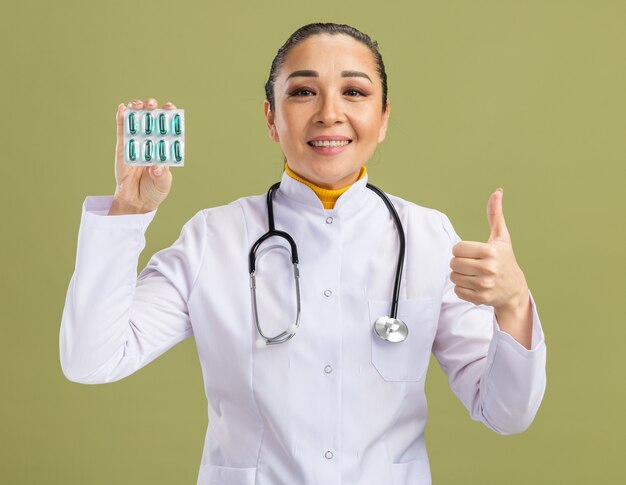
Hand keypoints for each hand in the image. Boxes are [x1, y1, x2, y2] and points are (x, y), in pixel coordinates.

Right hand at [110, 98, 175, 214]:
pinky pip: (121, 132)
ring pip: (136, 123)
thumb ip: (161, 175)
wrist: (137, 202)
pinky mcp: (122, 149)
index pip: (168, 128)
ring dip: (136, 110)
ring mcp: (136, 144)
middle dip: (152, 109)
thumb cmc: (154, 190)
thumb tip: (156, 166)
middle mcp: (150, 143)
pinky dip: (121, 120)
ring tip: (138, 103)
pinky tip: (122, 108)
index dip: (169, 116)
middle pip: (151, 121)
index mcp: (164, 148)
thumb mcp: (163, 184)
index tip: (170, 108)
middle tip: (152, 104)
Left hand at [449, 188, 528, 313]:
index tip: (472, 253)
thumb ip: (495, 215)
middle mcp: (488, 268)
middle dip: (459, 263)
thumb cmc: (505, 259)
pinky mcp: (481, 298)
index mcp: (490, 251)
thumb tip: (497, 191)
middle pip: (453, 263)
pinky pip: (458, 290)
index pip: (457, 249)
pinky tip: (475, 285)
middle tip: (472, 265)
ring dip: (460, 275)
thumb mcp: (501, 237)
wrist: (515, 289)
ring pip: (454, 277)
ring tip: (474, 275)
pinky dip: (463, 288)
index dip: (461, 250)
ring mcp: (485, 285)